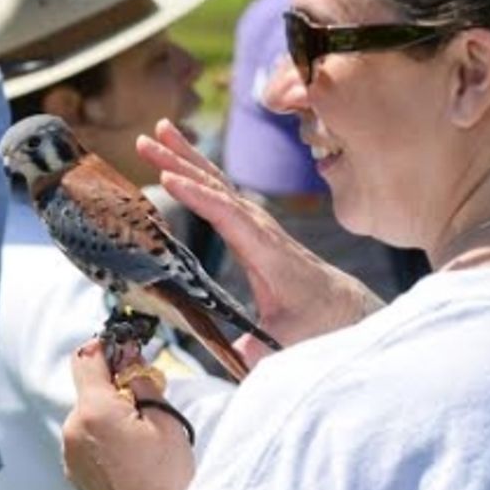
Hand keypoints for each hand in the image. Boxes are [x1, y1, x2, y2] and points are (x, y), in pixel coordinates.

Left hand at [62, 339, 191, 489]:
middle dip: (112, 384)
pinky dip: (101, 433)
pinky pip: (84, 435)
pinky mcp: (72, 467)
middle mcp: (73, 427)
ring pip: (86, 411)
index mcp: (94, 410)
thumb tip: (130, 361)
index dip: (106, 348)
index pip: (86, 357)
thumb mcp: (165, 420)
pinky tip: (126, 451)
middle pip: (86, 386)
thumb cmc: (165, 477)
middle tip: (143, 397)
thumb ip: (143, 383)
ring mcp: (69, 449)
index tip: (125, 351)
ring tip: (138, 432)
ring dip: (107, 411)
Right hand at [137, 119, 383, 356]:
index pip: (230, 217)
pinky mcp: (250, 223)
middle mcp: (260, 228)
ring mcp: (256, 221)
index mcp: (266, 252)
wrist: (340, 307)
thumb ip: (262, 350)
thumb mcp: (288, 341)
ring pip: (218, 181)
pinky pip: (219, 189)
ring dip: (187, 156)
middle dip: (183, 161)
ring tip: (158, 132)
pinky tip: (177, 158)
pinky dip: (197, 169)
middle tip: (149, 139)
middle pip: (218, 187)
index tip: (168, 179)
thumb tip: (241, 357)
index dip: (199, 197)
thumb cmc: (315, 322)